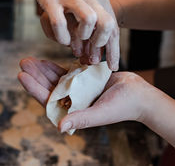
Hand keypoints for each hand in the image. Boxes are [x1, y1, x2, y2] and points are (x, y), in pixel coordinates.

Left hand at [18, 57, 151, 132]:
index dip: (35, 89)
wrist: (138, 94)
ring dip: (45, 69)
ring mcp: (79, 89)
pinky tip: (48, 60)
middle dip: (37, 75)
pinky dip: (59, 66)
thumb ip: (83, 118)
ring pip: (58, 79)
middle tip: (24, 62)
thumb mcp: (102, 112)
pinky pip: (68, 72)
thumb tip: (60, 127)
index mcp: (75, 111)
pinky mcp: (86, 80)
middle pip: (50, 88)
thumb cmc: (124, 106)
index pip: (50, 100)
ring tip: (32, 59)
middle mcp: (74, 101)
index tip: (23, 76)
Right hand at [21, 0, 118, 70]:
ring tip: (76, 43)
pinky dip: (62, 36)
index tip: (113, 65)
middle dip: (102, 45)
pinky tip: (62, 39)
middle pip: (107, 24)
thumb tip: (95, 35)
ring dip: (84, 38)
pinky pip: (60, 22)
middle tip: (92, 56)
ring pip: (89, 21)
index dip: (115, 49)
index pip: (113, 25)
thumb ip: (94, 7)